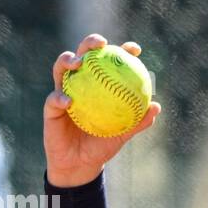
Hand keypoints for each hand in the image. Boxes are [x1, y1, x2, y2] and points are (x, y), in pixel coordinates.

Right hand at [44, 34, 160, 187]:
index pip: (108, 62)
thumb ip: (138, 121)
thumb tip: (156, 106)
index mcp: (97, 85)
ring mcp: (62, 92)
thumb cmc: (101, 145)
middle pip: (82, 55)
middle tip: (102, 43)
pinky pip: (53, 100)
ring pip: (61, 68)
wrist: (81, 165)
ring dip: (68, 60)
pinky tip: (69, 102)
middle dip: (90, 43)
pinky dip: (60, 98)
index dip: (121, 51)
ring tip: (78, 63)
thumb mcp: (123, 134)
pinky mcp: (50, 107)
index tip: (134, 49)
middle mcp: (79, 83)